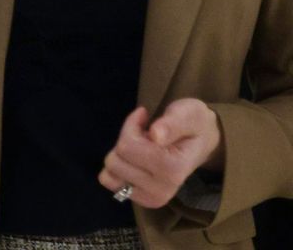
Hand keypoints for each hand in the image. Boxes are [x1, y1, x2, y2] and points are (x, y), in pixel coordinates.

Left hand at [97, 101, 223, 207]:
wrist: (203, 142)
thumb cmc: (193, 123)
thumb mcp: (188, 113)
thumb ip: (172, 123)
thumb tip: (155, 135)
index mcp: (174, 169)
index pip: (127, 146)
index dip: (131, 126)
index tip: (145, 117)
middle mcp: (163, 190)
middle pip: (116, 158)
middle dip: (126, 140)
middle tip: (145, 135)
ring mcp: (152, 198)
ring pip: (110, 171)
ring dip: (122, 155)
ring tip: (143, 148)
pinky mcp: (143, 200)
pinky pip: (110, 182)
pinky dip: (118, 168)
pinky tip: (136, 160)